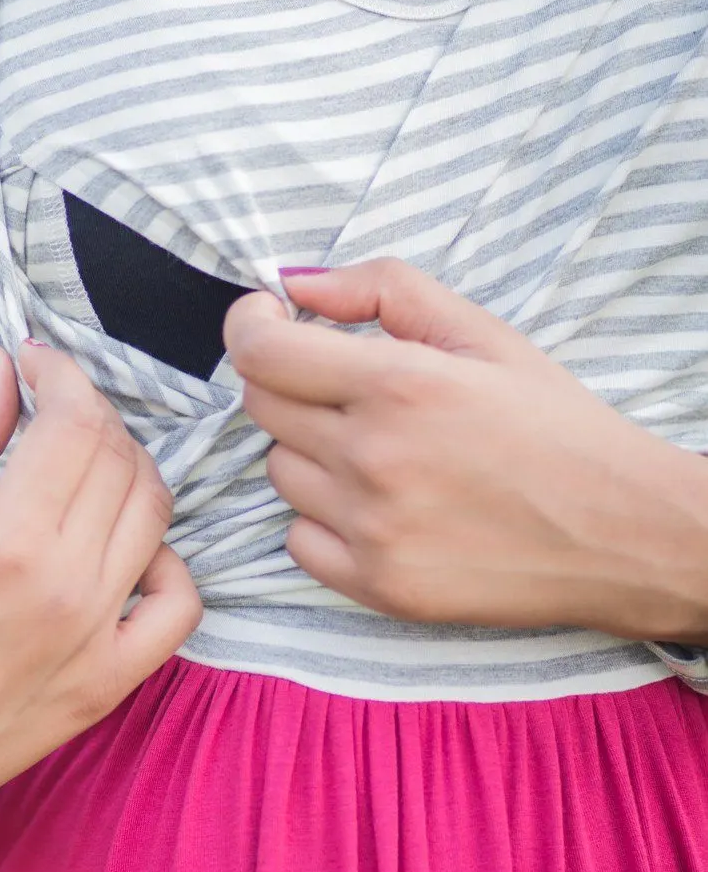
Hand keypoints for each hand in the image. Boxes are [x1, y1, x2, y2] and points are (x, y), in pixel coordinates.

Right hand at [0, 340, 200, 853]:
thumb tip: (2, 366)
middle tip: (49, 412)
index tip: (36, 363)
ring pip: (154, 515)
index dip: (61, 374)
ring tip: (77, 470)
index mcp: (7, 544)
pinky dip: (163, 562)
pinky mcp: (110, 682)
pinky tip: (120, 551)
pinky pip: (178, 603)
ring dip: (125, 471)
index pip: (75, 423)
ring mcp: (98, 641)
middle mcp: (67, 590)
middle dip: (89, 415)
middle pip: (120, 459)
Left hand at [227, 258, 707, 638]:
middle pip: (261, 408)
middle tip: (341, 386)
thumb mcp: (484, 334)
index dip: (250, 327)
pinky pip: (298, 540)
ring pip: (279, 472)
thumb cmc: (556, 427)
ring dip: (311, 453)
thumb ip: (384, 291)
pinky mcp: (376, 586)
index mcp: (400, 385)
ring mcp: (370, 530)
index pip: (260, 352)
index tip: (267, 322)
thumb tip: (297, 285)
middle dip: (287, 382)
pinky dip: (323, 520)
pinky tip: (380, 506)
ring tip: (383, 451)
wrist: (622, 532)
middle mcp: (374, 458)